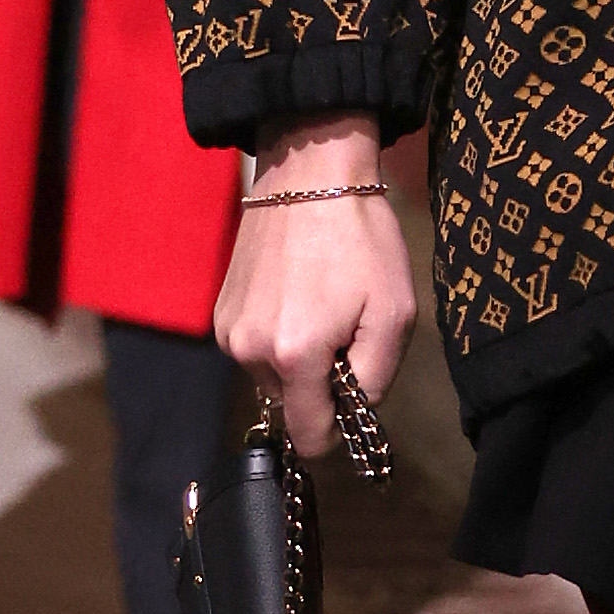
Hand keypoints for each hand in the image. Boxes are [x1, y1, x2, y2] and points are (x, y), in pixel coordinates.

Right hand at [214, 111, 417, 455]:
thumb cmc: (361, 242)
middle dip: (321, 383)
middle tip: (345, 330)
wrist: (308, 176)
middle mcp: (250, 352)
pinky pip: (256, 349)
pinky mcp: (220, 313)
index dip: (338, 431)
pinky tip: (297, 296)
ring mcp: (228, 332)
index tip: (354, 400)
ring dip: (300, 359)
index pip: (310, 437)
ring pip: (274, 377)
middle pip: (293, 404)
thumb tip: (355, 410)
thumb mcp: (393, 314)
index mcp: (294, 357)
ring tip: (322, 306)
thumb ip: (376, 377)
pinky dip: (278, 336)